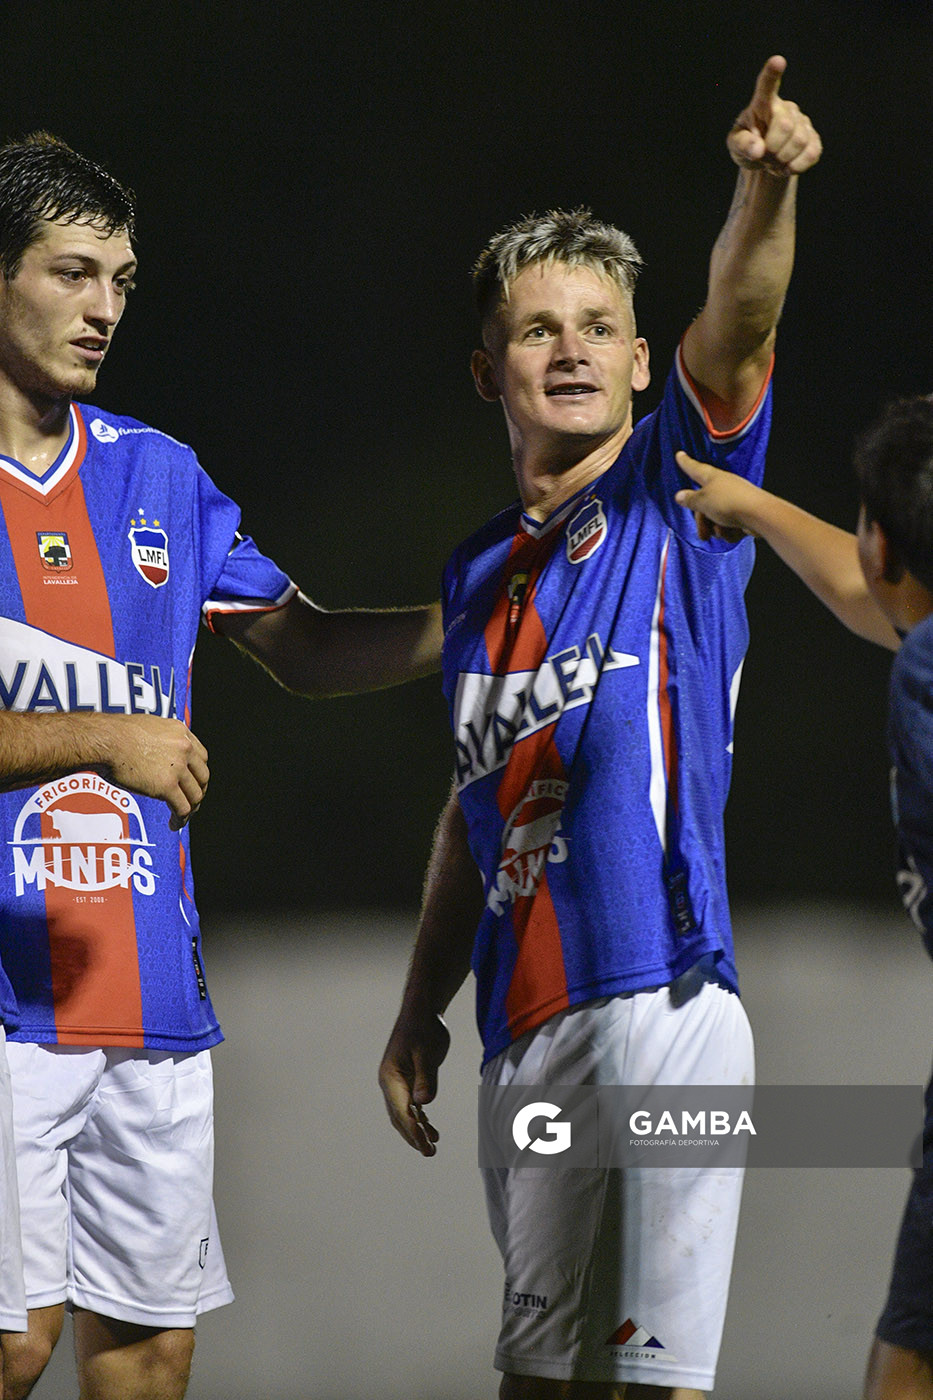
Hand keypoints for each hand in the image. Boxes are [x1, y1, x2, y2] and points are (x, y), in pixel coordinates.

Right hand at [102, 714, 208, 829]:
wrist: (105, 739)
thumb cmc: (114, 733)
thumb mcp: (147, 728)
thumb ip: (160, 740)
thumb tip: (156, 753)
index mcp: (180, 732)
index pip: (201, 757)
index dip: (198, 773)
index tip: (192, 782)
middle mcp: (184, 748)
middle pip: (203, 776)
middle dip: (198, 791)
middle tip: (191, 802)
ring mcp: (177, 767)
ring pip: (195, 795)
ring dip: (191, 808)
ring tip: (181, 817)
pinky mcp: (166, 785)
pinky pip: (182, 808)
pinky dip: (181, 819)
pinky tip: (174, 824)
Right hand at [379, 1010, 450, 1156]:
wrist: (421, 1012)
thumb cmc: (423, 1028)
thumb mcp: (427, 1052)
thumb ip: (426, 1077)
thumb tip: (424, 1104)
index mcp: (391, 1077)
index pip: (402, 1110)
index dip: (413, 1129)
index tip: (424, 1145)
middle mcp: (390, 1082)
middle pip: (399, 1117)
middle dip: (412, 1136)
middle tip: (428, 1153)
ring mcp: (398, 1082)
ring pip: (404, 1114)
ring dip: (416, 1131)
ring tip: (430, 1148)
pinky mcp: (408, 1080)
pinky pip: (410, 1105)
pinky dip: (419, 1119)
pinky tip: (430, 1129)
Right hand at [674, 451, 759, 541]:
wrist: (759, 515)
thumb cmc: (730, 503)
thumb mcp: (702, 502)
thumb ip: (690, 500)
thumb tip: (679, 496)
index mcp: (712, 477)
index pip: (695, 469)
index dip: (686, 463)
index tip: (680, 455)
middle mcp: (723, 486)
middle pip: (704, 504)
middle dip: (702, 521)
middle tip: (702, 534)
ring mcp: (735, 500)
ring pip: (716, 518)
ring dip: (716, 528)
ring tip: (720, 531)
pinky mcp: (744, 513)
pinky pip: (730, 525)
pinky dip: (730, 531)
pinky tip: (734, 531)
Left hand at [728, 56, 821, 177]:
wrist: (764, 160)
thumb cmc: (748, 145)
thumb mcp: (736, 146)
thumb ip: (742, 145)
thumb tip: (758, 149)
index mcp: (763, 103)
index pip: (767, 86)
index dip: (772, 74)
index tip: (778, 61)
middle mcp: (786, 108)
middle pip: (785, 126)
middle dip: (772, 148)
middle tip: (764, 156)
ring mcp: (802, 122)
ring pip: (799, 141)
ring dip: (782, 160)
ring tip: (774, 161)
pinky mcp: (814, 139)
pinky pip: (811, 153)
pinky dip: (796, 166)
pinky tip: (787, 166)